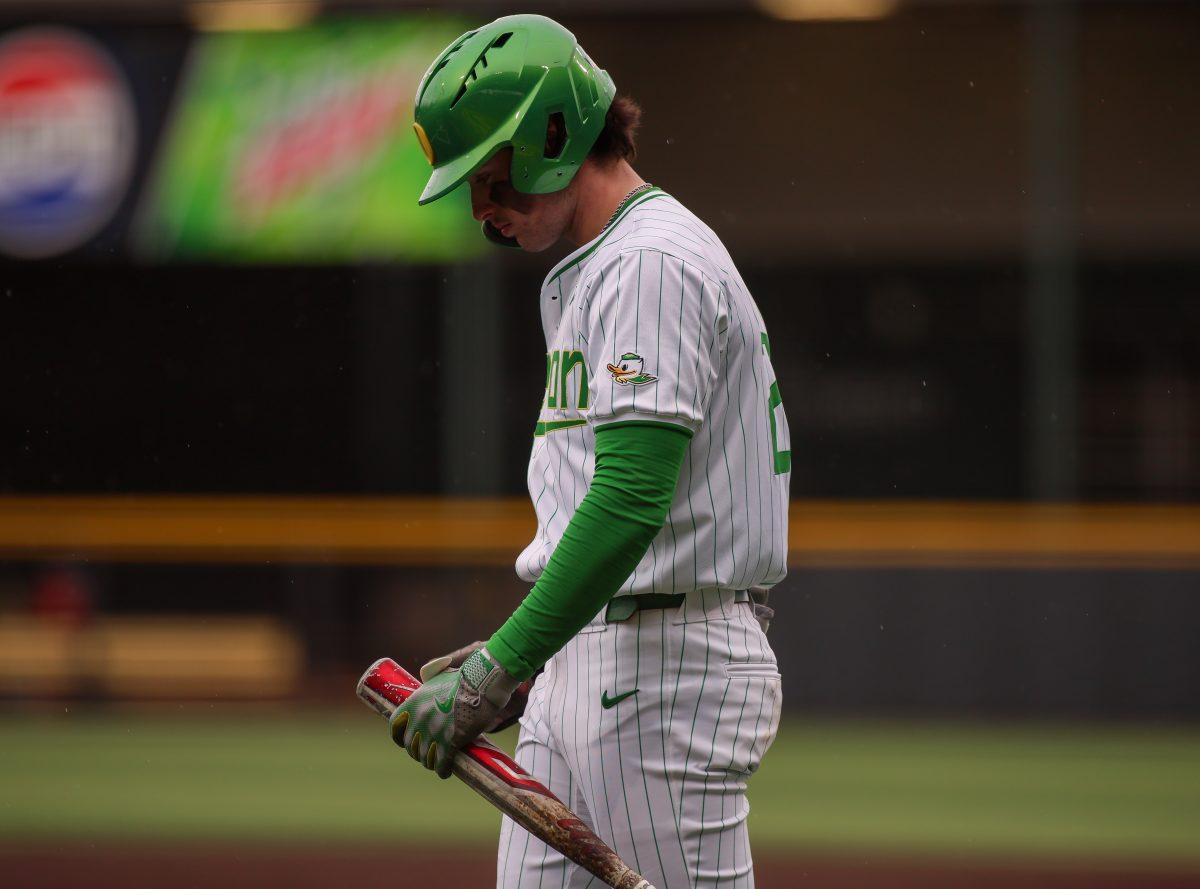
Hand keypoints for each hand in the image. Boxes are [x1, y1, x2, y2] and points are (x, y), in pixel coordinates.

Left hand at [389, 647, 521, 777]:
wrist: (482, 684)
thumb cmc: (464, 677)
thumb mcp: (439, 672)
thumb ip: (428, 675)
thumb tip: (423, 675)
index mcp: (414, 702)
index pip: (395, 726)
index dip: (399, 737)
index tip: (405, 741)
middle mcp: (420, 718)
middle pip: (410, 746)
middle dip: (417, 752)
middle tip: (426, 753)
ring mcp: (434, 731)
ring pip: (425, 757)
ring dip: (430, 763)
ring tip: (436, 764)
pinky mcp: (451, 741)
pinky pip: (441, 763)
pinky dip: (442, 770)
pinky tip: (445, 772)